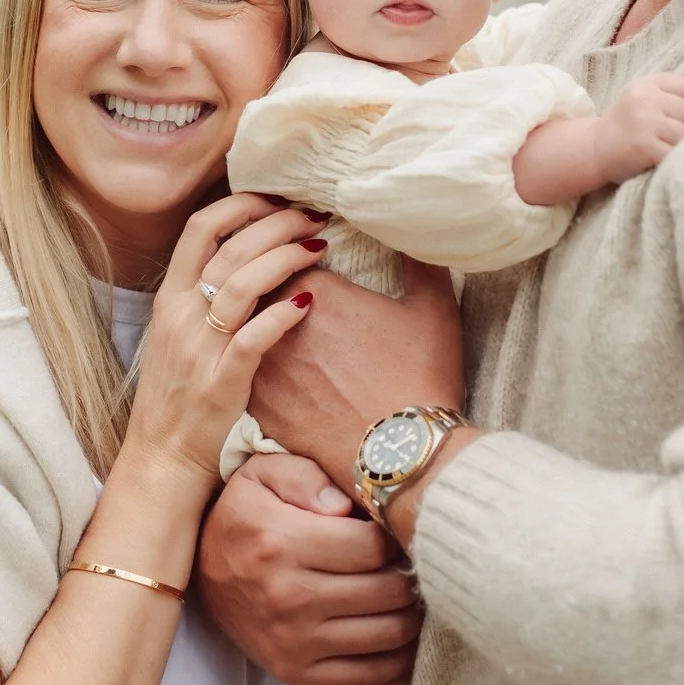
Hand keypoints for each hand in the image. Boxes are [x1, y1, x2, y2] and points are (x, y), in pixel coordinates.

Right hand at [125, 194, 324, 490]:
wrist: (162, 455)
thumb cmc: (180, 394)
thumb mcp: (179, 334)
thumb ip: (206, 296)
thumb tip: (248, 258)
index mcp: (170, 297)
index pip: (200, 228)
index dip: (241, 205)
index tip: (277, 199)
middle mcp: (181, 314)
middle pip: (229, 247)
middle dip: (275, 223)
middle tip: (313, 216)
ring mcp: (200, 347)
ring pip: (241, 283)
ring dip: (285, 257)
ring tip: (319, 247)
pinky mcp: (221, 380)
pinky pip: (253, 337)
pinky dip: (281, 315)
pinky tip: (308, 301)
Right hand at [195, 453, 421, 684]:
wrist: (199, 572)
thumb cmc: (245, 515)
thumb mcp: (261, 474)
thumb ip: (305, 474)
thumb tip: (344, 507)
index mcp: (281, 543)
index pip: (372, 546)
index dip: (393, 535)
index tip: (393, 530)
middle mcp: (286, 596)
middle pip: (386, 591)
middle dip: (409, 573)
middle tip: (413, 561)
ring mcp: (291, 641)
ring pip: (386, 633)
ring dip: (410, 613)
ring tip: (408, 591)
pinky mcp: (293, 671)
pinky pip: (367, 673)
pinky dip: (394, 655)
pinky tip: (394, 626)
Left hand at [246, 256, 461, 505]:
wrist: (400, 455)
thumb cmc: (420, 379)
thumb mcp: (434, 309)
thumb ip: (421, 260)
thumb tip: (413, 229)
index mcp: (317, 288)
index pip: (293, 257)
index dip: (304, 259)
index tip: (318, 266)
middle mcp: (278, 321)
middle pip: (265, 291)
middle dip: (278, 290)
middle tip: (306, 306)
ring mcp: (263, 365)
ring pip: (251, 332)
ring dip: (265, 330)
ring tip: (297, 344)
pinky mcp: (257, 405)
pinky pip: (250, 374)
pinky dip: (262, 370)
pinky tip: (283, 377)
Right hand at [594, 70, 683, 183]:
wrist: (592, 150)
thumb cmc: (625, 127)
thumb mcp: (639, 100)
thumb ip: (666, 96)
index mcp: (645, 84)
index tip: (670, 118)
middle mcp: (643, 99)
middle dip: (681, 126)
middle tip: (662, 137)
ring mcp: (644, 122)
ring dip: (676, 146)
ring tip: (659, 148)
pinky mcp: (644, 145)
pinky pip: (674, 153)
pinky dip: (670, 161)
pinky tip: (656, 161)